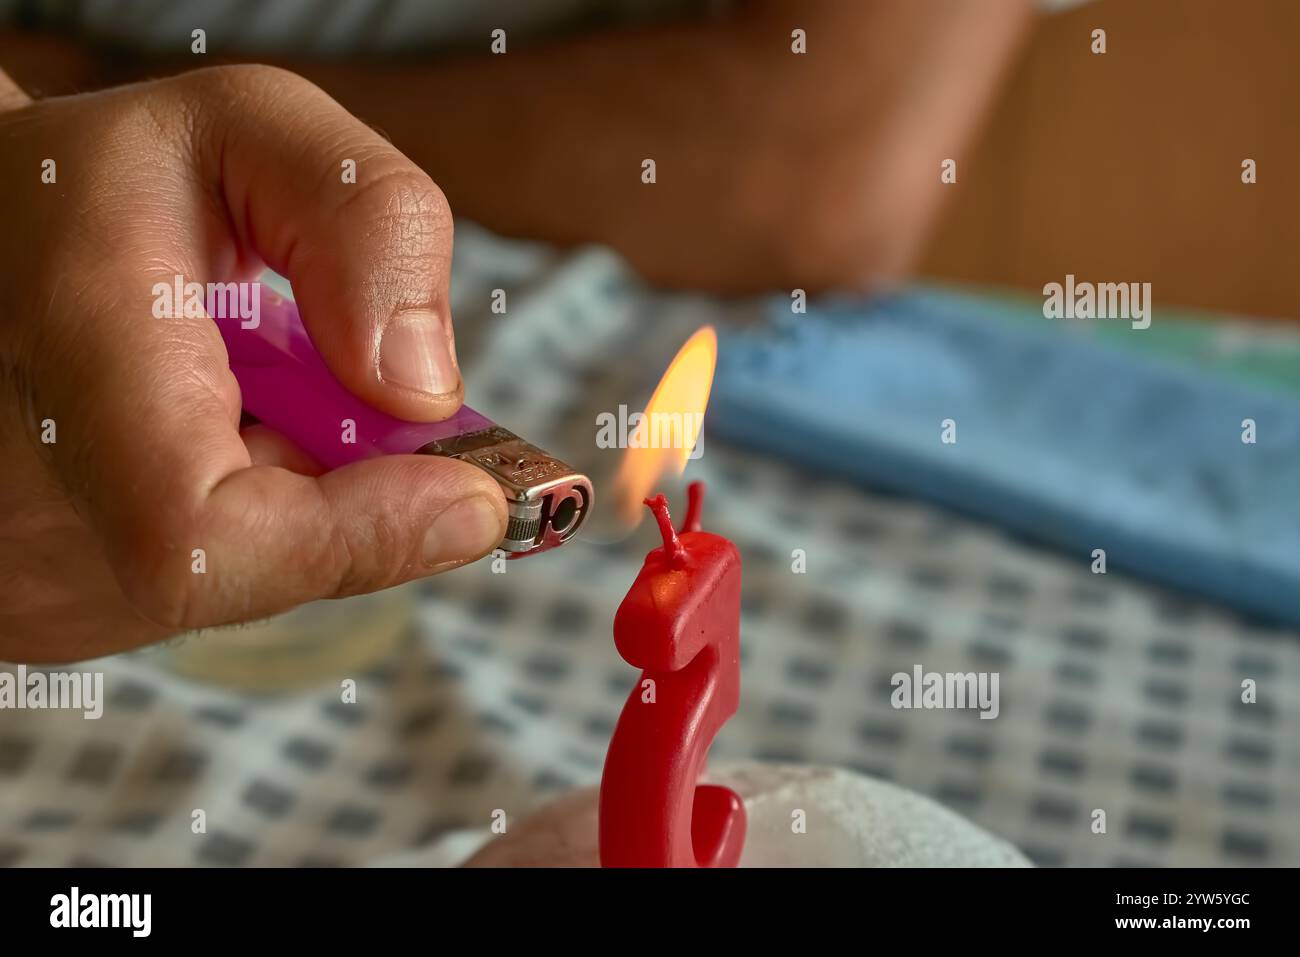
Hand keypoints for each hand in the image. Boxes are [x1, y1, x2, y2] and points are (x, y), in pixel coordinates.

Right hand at [0, 65, 506, 661]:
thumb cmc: (101, 182)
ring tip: (258, 392)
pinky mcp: (59, 602)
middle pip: (269, 569)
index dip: (360, 538)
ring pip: (258, 583)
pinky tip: (227, 437)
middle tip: (347, 385)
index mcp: (70, 355)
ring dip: (314, 500)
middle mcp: (30, 497)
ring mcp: (38, 570)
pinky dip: (270, 516)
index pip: (203, 540)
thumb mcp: (242, 128)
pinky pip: (223, 584)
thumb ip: (360, 219)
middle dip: (361, 494)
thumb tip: (421, 390)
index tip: (472, 492)